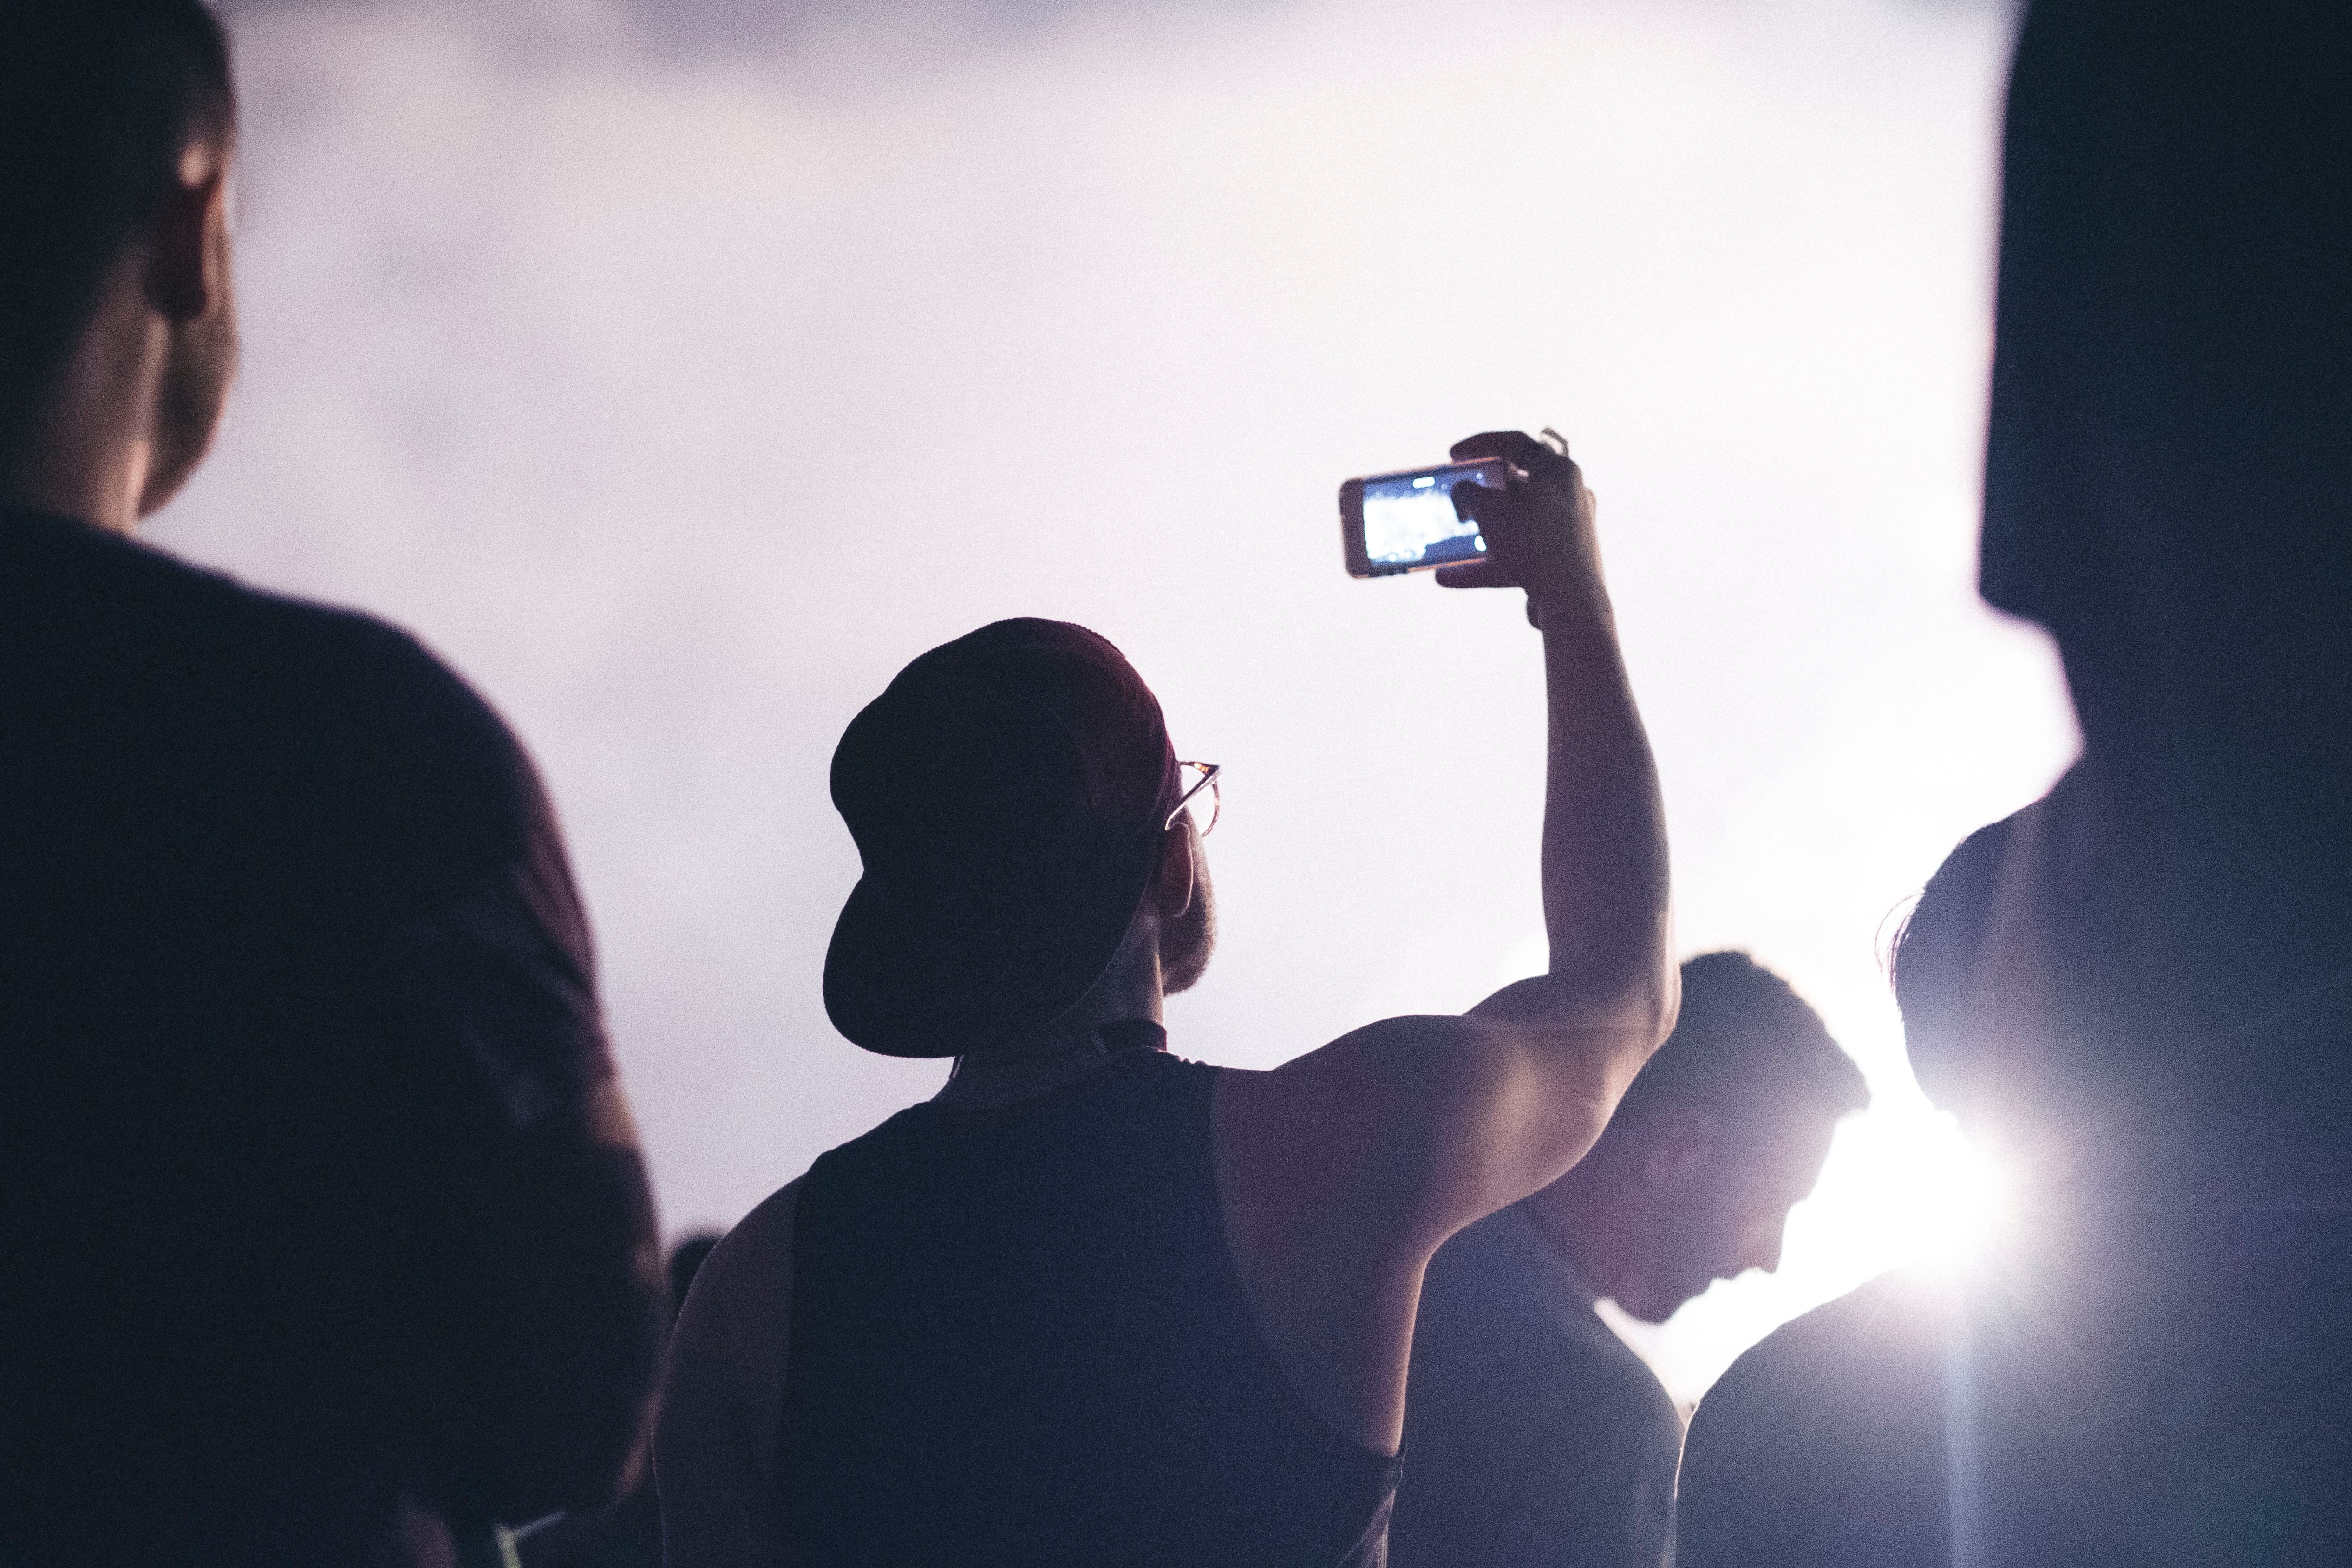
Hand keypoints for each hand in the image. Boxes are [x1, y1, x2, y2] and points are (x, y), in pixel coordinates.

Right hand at [1435, 431, 1600, 625]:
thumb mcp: (1489, 510)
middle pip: (1518, 484)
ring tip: (1453, 538)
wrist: (1571, 602)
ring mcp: (1569, 530)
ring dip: (1482, 530)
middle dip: (1482, 492)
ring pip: (1517, 523)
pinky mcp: (1563, 561)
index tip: (1453, 455)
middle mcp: (1570, 496)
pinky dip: (1489, 562)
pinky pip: (1521, 554)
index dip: (1479, 445)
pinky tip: (1449, 577)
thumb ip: (1469, 494)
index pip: (1516, 444)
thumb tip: (1464, 492)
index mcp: (1559, 471)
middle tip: (1460, 494)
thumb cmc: (1534, 545)